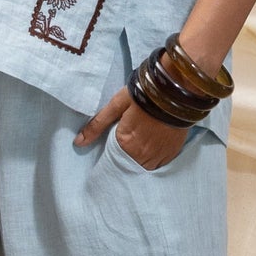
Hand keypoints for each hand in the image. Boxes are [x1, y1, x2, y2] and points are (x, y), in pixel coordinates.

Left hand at [74, 86, 189, 170]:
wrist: (176, 89)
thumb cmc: (143, 94)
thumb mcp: (116, 105)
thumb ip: (97, 125)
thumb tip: (78, 142)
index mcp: (126, 145)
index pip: (113, 160)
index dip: (112, 153)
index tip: (114, 144)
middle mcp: (143, 155)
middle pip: (128, 164)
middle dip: (126, 157)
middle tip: (129, 141)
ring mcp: (159, 156)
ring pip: (144, 166)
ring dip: (140, 159)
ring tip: (141, 143)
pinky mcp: (172, 152)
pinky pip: (159, 163)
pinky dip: (154, 157)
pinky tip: (153, 144)